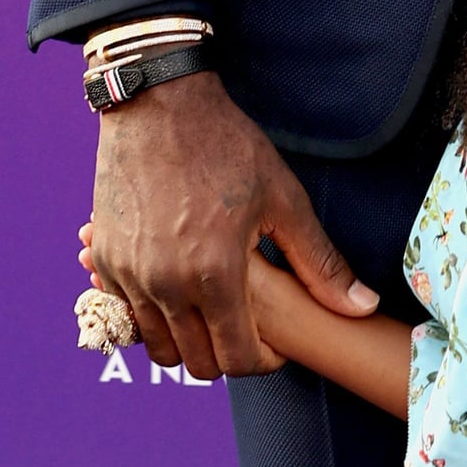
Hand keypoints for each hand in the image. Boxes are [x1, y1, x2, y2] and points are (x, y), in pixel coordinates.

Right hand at [85, 70, 377, 380]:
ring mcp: (128, 274)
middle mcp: (165, 284)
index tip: (276, 343)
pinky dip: (152, 314)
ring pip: (158, 345)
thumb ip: (319, 263)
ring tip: (214, 310)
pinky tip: (178, 287)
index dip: (264, 360)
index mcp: (214, 273)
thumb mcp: (283, 200)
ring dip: (188, 339)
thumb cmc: (226, 146)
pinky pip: (128, 312)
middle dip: (227, 356)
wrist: (158, 103)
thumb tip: (362, 307)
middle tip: (248, 329)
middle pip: (197, 363)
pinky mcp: (105, 259)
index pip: (238, 359)